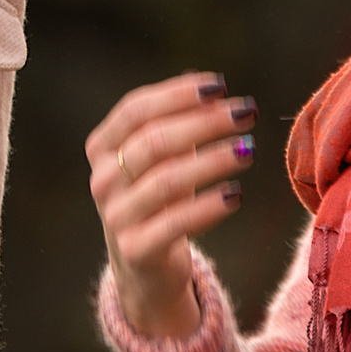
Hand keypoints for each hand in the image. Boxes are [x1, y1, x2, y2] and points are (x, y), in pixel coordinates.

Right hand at [86, 74, 257, 339]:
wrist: (144, 265)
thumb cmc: (158, 196)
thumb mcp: (163, 156)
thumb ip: (180, 121)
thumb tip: (212, 88)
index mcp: (102, 147)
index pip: (136, 109)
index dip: (178, 94)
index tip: (220, 86)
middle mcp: (102, 179)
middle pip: (154, 141)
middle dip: (205, 122)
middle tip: (246, 113)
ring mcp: (115, 216)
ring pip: (167, 180)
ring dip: (213, 161)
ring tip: (248, 150)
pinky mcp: (135, 250)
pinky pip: (176, 223)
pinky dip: (209, 206)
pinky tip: (236, 194)